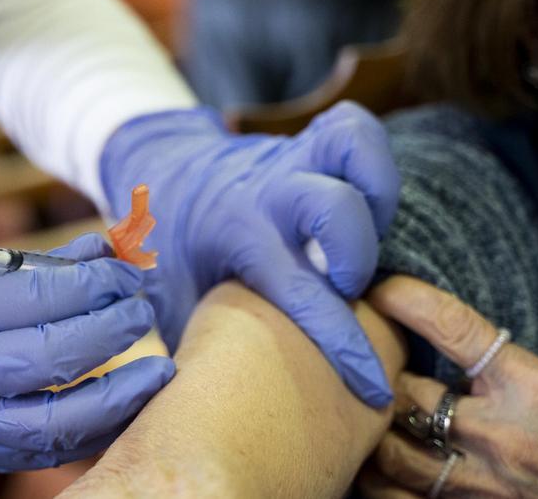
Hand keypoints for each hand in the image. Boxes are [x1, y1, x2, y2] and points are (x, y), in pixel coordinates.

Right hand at [0, 234, 174, 471]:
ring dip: (124, 389)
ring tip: (160, 364)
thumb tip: (106, 246)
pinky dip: (102, 425)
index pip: (41, 294)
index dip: (94, 277)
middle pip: (59, 351)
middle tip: (143, 302)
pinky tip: (131, 401)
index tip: (125, 262)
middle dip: (114, 324)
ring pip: (67, 414)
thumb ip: (32, 265)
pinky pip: (60, 447)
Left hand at [100, 101, 399, 405]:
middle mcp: (266, 191)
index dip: (341, 342)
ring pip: (355, 146)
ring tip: (366, 236)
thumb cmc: (170, 249)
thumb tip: (201, 408)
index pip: (299, 291)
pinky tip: (367, 201)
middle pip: (333, 206)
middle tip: (346, 286)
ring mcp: (291, 159)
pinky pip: (355, 129)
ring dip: (377, 192)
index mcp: (232, 235)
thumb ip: (195, 339)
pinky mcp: (310, 143)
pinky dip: (372, 161)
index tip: (371, 385)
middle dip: (356, 254)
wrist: (161, 170)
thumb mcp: (167, 297)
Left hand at [361, 276, 537, 497]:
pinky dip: (384, 483)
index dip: (410, 303)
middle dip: (378, 378)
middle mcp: (501, 434)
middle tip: (365, 366)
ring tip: (363, 417)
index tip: (380, 289)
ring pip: (394, 454)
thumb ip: (505, 369)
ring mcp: (486, 482)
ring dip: (373, 433)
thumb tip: (449, 349)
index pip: (456, 330)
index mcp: (531, 387)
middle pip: (407, 395)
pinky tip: (373, 467)